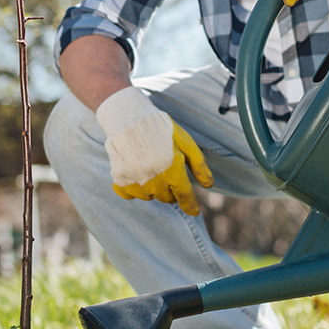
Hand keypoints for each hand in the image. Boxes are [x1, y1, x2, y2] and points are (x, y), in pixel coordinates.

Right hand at [96, 86, 213, 215]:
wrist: (128, 117)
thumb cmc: (160, 128)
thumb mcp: (185, 141)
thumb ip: (198, 165)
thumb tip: (209, 185)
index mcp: (172, 169)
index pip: (184, 196)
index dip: (190, 204)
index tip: (194, 210)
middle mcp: (154, 179)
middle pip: (167, 198)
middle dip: (171, 188)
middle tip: (167, 170)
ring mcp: (135, 181)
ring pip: (149, 196)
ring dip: (153, 188)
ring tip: (150, 167)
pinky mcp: (120, 180)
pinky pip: (131, 194)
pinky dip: (135, 188)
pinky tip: (136, 173)